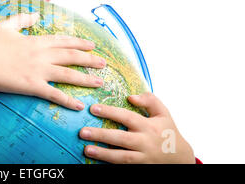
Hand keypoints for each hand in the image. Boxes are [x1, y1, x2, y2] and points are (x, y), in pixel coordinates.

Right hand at [0, 12, 105, 109]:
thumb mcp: (5, 25)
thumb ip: (23, 18)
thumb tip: (36, 14)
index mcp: (36, 40)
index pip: (63, 41)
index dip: (80, 43)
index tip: (92, 45)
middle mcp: (41, 55)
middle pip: (71, 57)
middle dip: (89, 59)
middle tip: (104, 63)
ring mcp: (38, 71)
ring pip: (68, 75)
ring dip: (85, 79)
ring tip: (100, 82)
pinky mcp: (31, 86)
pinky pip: (54, 94)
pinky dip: (68, 100)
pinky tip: (79, 105)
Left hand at [79, 92, 194, 162]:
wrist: (180, 158)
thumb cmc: (167, 131)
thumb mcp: (163, 113)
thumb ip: (149, 100)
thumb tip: (131, 97)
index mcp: (148, 126)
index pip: (127, 117)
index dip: (110, 112)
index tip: (93, 109)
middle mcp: (145, 142)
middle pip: (121, 139)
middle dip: (101, 135)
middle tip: (83, 132)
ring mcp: (142, 157)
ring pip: (121, 157)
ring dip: (103, 154)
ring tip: (86, 149)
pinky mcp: (140, 167)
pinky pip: (123, 166)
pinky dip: (110, 164)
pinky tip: (96, 160)